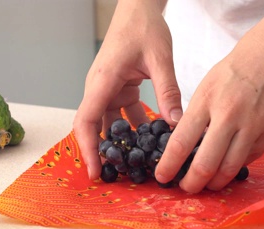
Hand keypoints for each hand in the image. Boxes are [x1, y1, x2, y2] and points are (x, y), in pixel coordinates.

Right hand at [73, 0, 182, 179]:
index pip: (87, 121)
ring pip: (110, 125)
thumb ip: (167, 89)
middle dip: (103, 153)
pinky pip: (124, 116)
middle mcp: (100, 89)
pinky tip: (152, 142)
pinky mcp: (120, 90)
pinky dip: (135, 130)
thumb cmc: (144, 26)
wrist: (138, 8)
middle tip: (118, 178)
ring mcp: (108, 90)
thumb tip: (176, 122)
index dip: (89, 149)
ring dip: (122, 144)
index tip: (96, 171)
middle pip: (94, 128)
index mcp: (102, 81)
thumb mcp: (160, 57)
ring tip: (139, 166)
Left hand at [154, 11, 263, 193]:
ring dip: (216, 182)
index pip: (181, 141)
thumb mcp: (210, 84)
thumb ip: (199, 114)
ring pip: (230, 167)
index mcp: (207, 100)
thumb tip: (188, 144)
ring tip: (209, 185)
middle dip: (192, 183)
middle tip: (187, 189)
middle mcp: (229, 115)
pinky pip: (251, 157)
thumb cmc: (242, 65)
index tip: (162, 177)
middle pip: (205, 163)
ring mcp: (253, 125)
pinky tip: (230, 166)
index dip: (169, 164)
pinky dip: (238, 165)